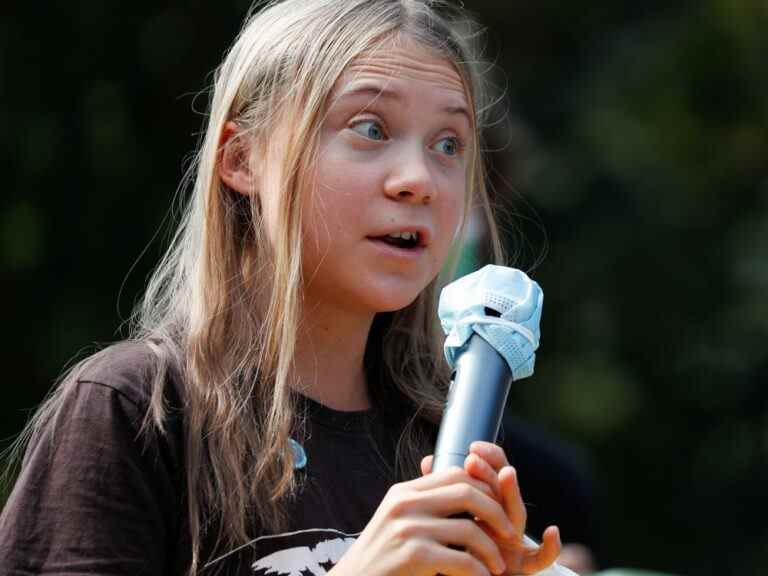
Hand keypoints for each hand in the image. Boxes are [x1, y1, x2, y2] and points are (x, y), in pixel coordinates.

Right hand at [332, 466, 513, 575]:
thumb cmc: (381, 558)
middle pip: (467, 493)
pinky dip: (478, 571)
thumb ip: (423, 502)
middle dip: (496, 513)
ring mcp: (408, 528)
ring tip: (497, 565)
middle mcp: (405, 504)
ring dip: (491, 550)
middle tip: (510, 534)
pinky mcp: (412, 555)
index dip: (485, 489)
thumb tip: (454, 480)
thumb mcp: (397, 520)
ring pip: (469, 529)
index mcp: (404, 492)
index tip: (499, 510)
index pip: (456, 474)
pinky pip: (462, 560)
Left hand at [420, 442, 560, 574]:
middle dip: (490, 473)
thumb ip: (445, 493)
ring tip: (507, 472)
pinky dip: (551, 547)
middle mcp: (502, 522)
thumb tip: (428, 461)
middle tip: (473, 458)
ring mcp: (513, 543)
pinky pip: (539, 559)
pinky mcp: (521, 567)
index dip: (487, 460)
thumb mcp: (451, 519)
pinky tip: (552, 531)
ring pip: (516, 516)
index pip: (491, 478)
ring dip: (512, 493)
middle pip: (500, 493)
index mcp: (486, 508)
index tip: (473, 446)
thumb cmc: (461, 551)